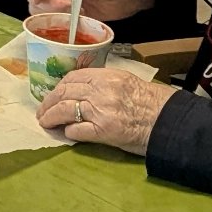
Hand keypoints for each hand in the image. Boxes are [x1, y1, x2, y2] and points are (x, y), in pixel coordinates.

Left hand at [36, 67, 178, 155]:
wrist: (169, 121)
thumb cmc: (152, 102)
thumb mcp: (127, 81)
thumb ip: (103, 82)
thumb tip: (81, 89)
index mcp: (107, 77)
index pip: (72, 77)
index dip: (58, 87)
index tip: (52, 94)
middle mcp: (101, 91)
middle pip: (64, 92)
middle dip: (48, 102)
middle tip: (42, 111)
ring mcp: (100, 111)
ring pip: (65, 110)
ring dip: (51, 117)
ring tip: (46, 123)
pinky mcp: (103, 131)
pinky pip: (77, 130)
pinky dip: (69, 132)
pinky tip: (67, 134)